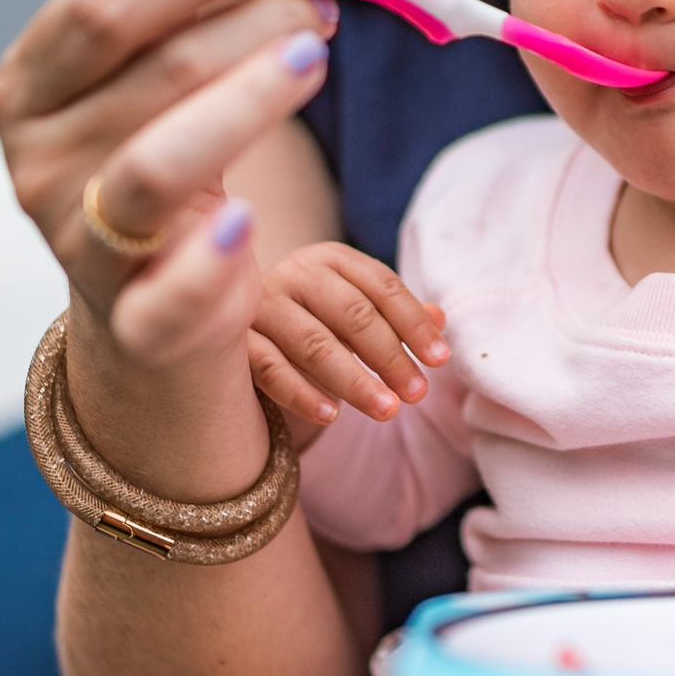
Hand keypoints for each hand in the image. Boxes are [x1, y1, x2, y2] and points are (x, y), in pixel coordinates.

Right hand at [0, 0, 335, 489]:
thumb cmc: (160, 168)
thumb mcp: (154, 78)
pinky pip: (170, 290)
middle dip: (243, 24)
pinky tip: (250, 216)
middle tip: (319, 5)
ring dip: (247, 102)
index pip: (98, 6)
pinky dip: (211, 257)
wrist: (153, 321)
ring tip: (312, 56)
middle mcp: (37, 163)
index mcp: (27, 89)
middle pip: (144, 72)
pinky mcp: (134, 320)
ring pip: (156, 165)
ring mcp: (79, 245)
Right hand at [249, 243, 450, 432]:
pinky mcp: (236, 340)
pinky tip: (332, 416)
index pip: (382, 286)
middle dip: (390, 356)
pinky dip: (303, 394)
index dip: (414, 324)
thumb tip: (440, 319)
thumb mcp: (353, 310)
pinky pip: (272, 369)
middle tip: (417, 394)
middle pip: (353, 313)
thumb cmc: (312, 318)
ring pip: (315, 344)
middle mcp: (296, 273)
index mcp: (331, 259)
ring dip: (355, 381)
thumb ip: (393, 313)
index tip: (440, 360)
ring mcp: (261, 304)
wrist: (234, 326)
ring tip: (387, 410)